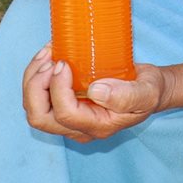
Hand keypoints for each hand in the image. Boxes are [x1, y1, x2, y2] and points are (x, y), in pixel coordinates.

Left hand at [22, 44, 171, 141]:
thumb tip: (95, 91)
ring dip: (33, 80)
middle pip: (39, 117)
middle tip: (49, 60)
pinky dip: (37, 77)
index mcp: (98, 126)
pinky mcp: (65, 107)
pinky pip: (40, 98)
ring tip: (46, 54)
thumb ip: (126, 95)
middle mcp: (79, 128)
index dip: (58, 88)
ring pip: (34, 108)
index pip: (65, 114)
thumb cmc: (149, 90)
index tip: (64, 63)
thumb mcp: (147, 92)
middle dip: (35, 87)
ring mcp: (69, 120)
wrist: (149, 90)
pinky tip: (49, 57)